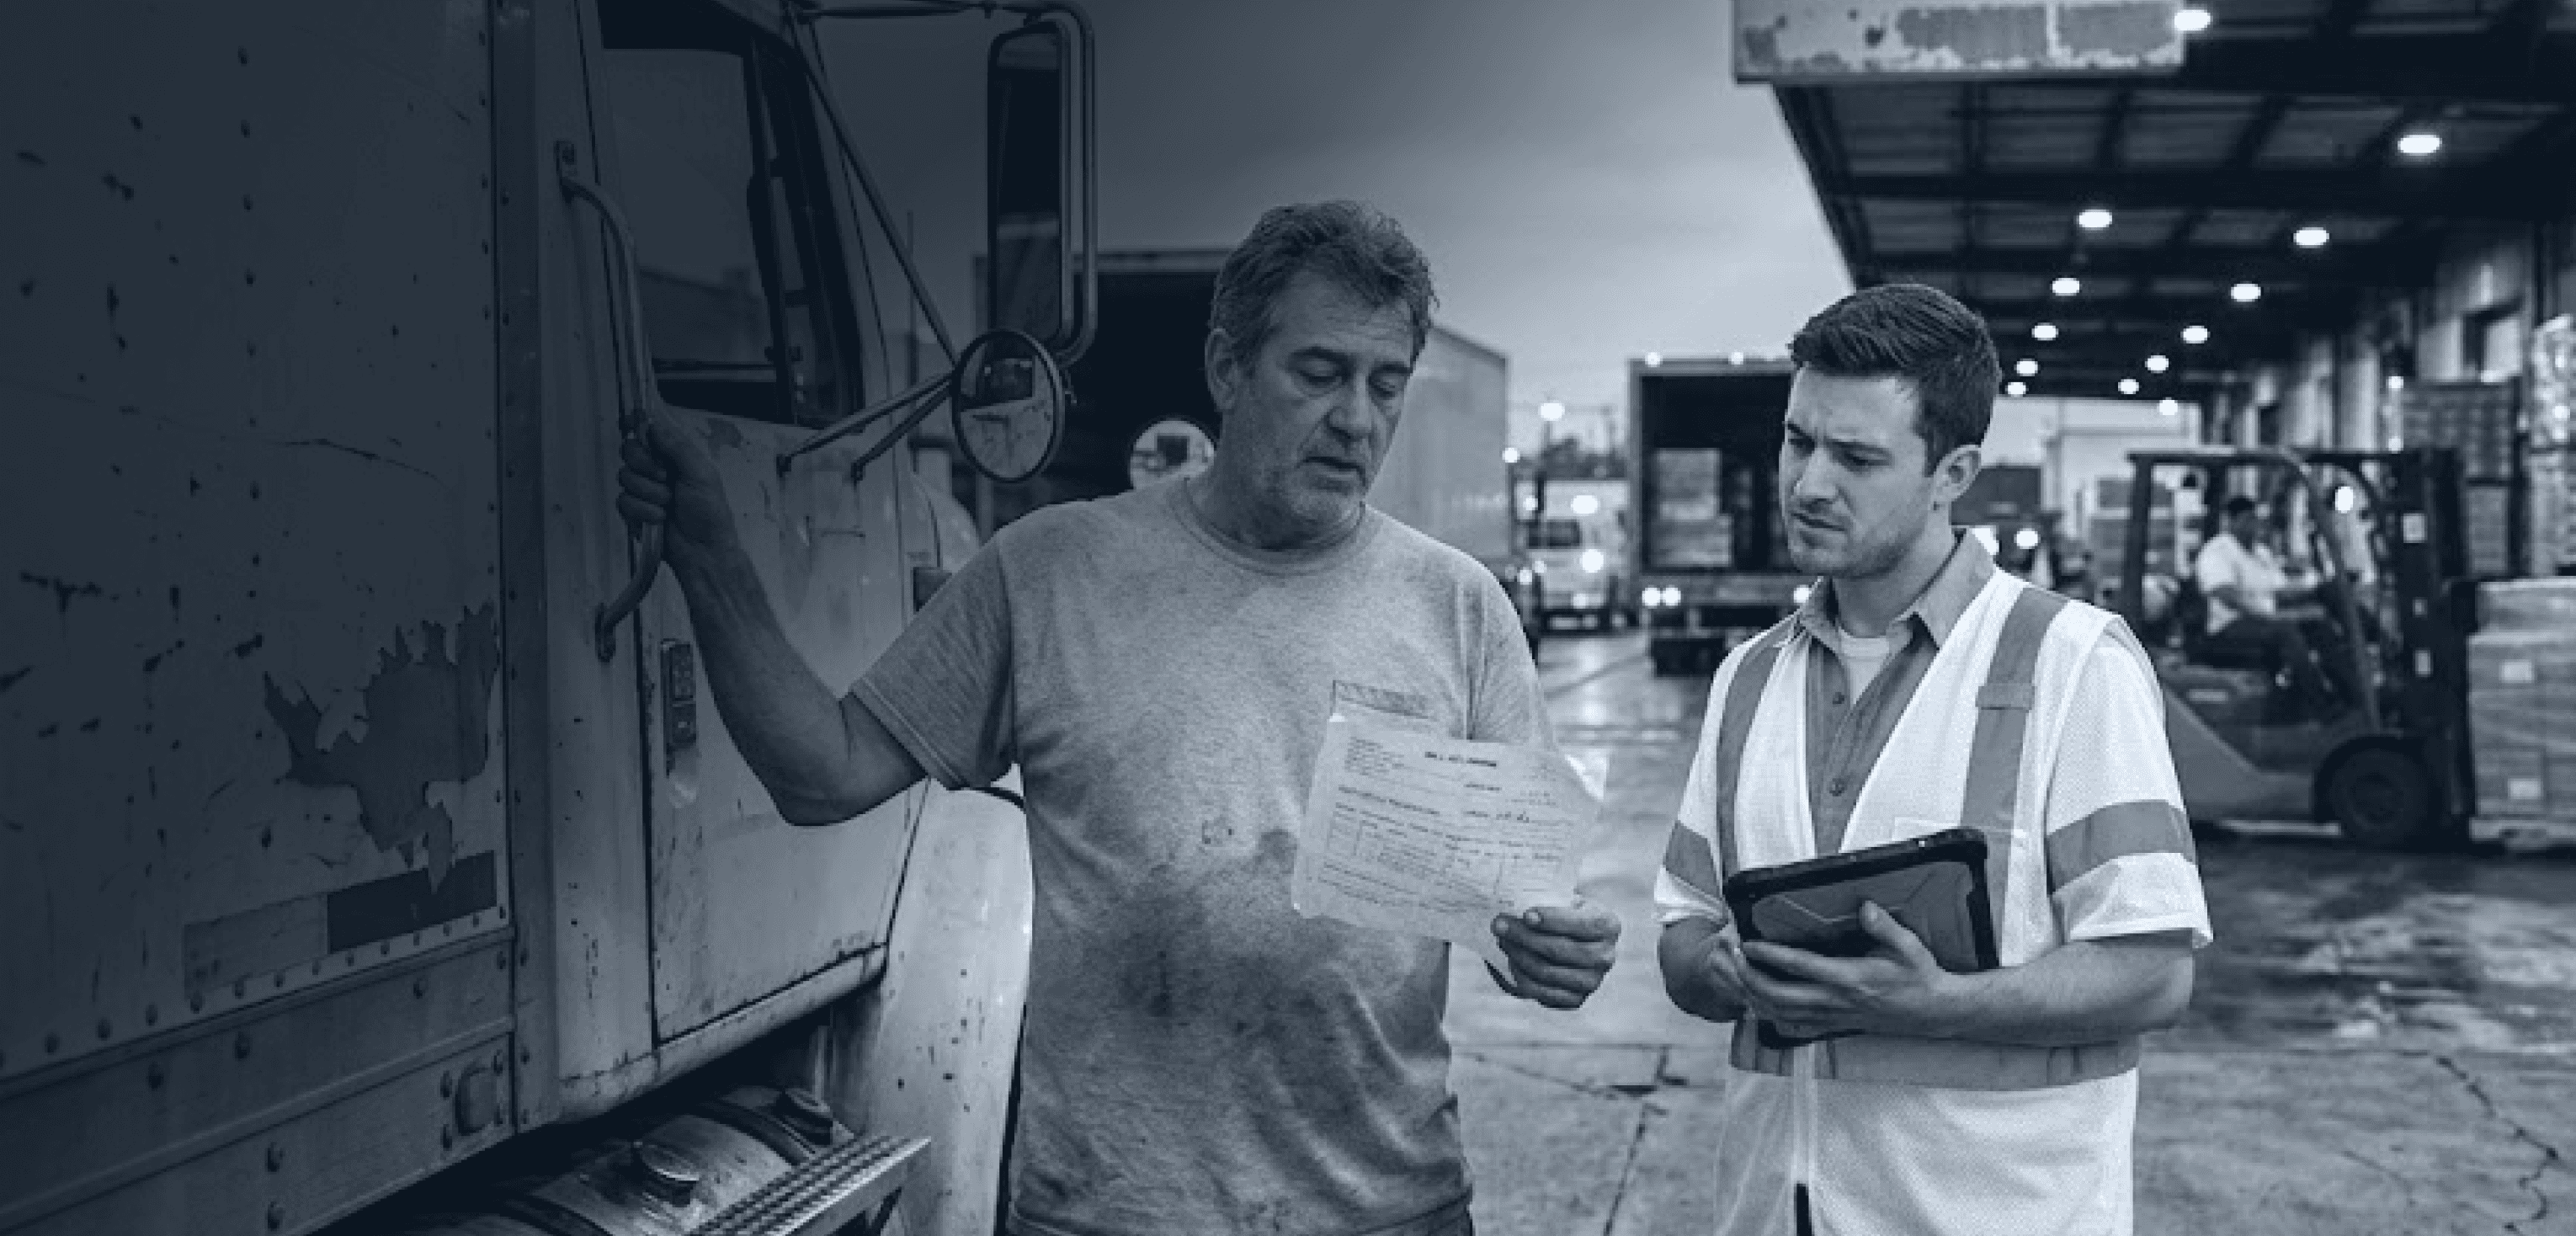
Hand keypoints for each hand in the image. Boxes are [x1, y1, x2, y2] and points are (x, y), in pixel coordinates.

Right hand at [616, 409, 736, 561]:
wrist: (702, 549)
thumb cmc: (710, 513)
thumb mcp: (701, 473)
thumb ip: (677, 447)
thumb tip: (654, 425)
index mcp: (675, 457)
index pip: (649, 433)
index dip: (637, 424)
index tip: (629, 422)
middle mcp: (657, 470)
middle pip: (630, 451)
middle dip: (645, 464)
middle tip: (664, 477)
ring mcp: (644, 490)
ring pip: (625, 477)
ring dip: (650, 492)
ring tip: (669, 504)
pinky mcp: (634, 511)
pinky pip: (624, 501)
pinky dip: (643, 510)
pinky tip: (660, 518)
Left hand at [1488, 900, 1621, 1009]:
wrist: (1574, 937)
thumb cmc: (1565, 912)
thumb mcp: (1565, 898)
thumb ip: (1548, 899)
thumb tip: (1514, 904)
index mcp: (1608, 926)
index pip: (1582, 924)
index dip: (1552, 920)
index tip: (1526, 914)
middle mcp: (1605, 957)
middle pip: (1559, 950)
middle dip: (1524, 937)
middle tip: (1499, 925)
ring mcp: (1592, 982)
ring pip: (1547, 973)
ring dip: (1518, 956)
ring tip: (1501, 941)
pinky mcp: (1575, 1000)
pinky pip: (1542, 993)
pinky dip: (1521, 978)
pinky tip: (1509, 961)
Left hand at [1735, 902, 1955, 1038]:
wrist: (1932, 1012)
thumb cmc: (1919, 976)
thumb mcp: (1909, 947)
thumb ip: (1885, 927)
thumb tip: (1865, 906)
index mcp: (1850, 978)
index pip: (1800, 966)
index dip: (1769, 955)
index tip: (1746, 942)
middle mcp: (1835, 1001)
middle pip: (1778, 996)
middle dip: (1748, 977)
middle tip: (1731, 955)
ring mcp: (1832, 1016)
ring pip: (1779, 1013)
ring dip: (1752, 995)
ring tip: (1734, 972)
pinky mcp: (1833, 1025)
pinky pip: (1791, 1024)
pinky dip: (1768, 1013)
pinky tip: (1754, 998)